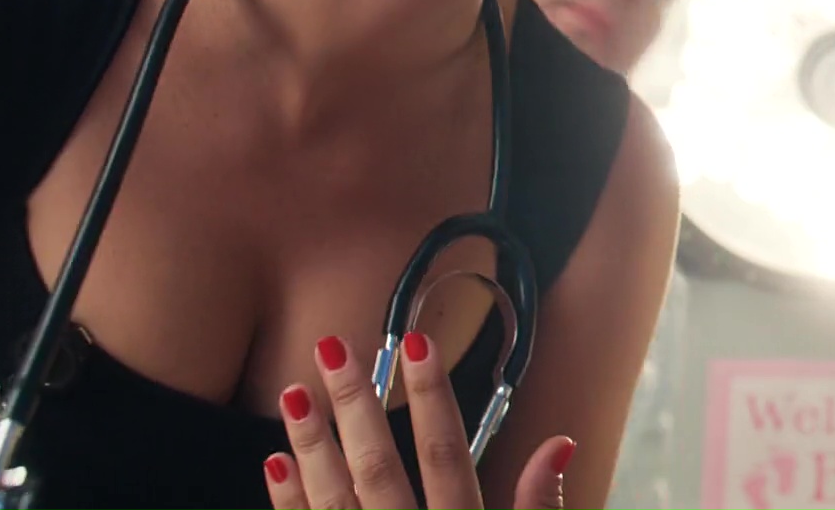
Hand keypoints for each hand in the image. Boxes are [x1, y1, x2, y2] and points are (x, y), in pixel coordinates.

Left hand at [263, 332, 575, 509]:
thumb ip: (540, 508)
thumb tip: (559, 444)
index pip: (444, 452)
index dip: (430, 396)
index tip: (414, 342)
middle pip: (379, 467)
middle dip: (355, 405)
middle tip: (333, 349)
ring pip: (333, 500)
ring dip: (311, 445)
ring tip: (294, 394)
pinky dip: (288, 503)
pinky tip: (275, 465)